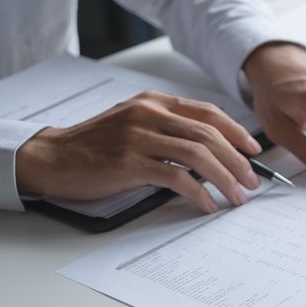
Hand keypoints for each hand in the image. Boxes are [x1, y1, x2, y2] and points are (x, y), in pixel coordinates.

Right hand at [16, 90, 261, 212]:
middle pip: (209, 134)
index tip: (253, 150)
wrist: (51, 157)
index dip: (236, 132)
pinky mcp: (130, 163)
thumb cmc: (95, 146)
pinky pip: (177, 177)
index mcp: (154, 102)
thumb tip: (209, 149)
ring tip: (237, 196)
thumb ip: (167, 128)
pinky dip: (198, 192)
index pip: (208, 112)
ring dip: (225, 178)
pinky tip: (207, 204)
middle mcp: (149, 114)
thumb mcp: (133, 123)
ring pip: (199, 154)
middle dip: (237, 160)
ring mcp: (139, 137)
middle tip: (251, 181)